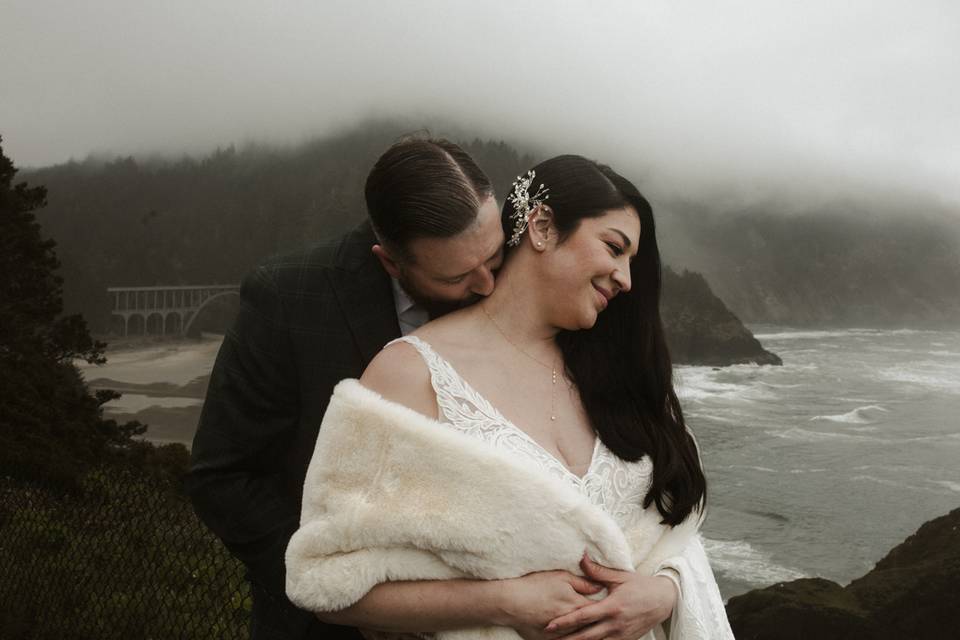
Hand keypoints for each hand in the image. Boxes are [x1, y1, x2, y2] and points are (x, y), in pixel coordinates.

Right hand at [497, 570, 603, 639]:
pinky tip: (577, 638)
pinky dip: (573, 639)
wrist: (511, 602)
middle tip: (612, 623)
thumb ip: (583, 582)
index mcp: (576, 605)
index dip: (608, 608)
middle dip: (602, 625)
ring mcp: (560, 634)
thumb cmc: (536, 585)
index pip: (599, 609)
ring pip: (580, 636)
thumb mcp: (561, 577)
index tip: (618, 606)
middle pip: (592, 626)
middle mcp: (571, 622)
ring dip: (590, 635)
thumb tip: (600, 586)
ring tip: (599, 634)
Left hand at [543, 553, 676, 639]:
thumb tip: (581, 557)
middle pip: (586, 636)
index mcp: (612, 607)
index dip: (565, 621)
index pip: (583, 616)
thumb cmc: (641, 586)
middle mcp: (616, 624)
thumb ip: (598, 571)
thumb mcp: (620, 576)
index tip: (550, 625)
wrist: (664, 601)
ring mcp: (622, 636)